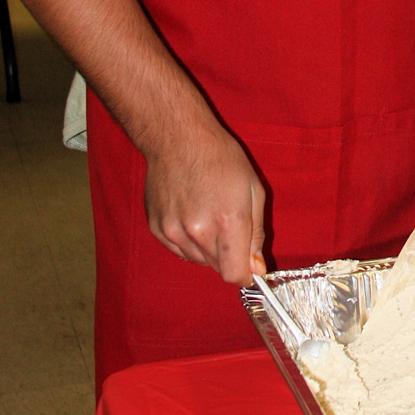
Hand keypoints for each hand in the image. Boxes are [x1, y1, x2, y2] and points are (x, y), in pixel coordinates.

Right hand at [143, 124, 265, 285]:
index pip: (234, 274)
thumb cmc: (221, 159)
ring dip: (208, 249)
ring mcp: (173, 232)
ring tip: (208, 215)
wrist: (178, 139)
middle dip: (229, 256)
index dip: (245, 273)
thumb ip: (257, 233)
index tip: (249, 265)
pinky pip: (179, 251)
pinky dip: (188, 242)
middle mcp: (198, 232)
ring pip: (198, 261)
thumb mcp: (254, 189)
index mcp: (227, 222)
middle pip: (217, 268)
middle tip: (229, 225)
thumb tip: (256, 268)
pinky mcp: (157, 229)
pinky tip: (191, 215)